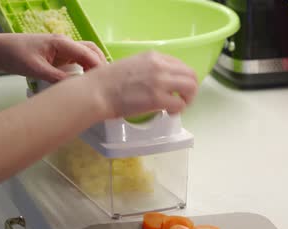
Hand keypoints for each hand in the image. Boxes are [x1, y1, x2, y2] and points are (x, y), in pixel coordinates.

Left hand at [0, 33, 106, 82]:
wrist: (1, 51)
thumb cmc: (15, 55)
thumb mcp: (36, 69)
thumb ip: (57, 78)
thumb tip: (76, 88)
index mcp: (61, 42)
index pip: (87, 53)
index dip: (98, 67)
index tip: (104, 83)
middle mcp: (65, 44)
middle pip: (92, 51)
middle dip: (100, 65)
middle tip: (104, 85)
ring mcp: (63, 50)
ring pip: (86, 56)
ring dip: (94, 68)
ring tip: (97, 85)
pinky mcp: (60, 57)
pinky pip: (78, 62)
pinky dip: (86, 70)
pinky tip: (86, 83)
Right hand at [84, 51, 198, 118]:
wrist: (97, 91)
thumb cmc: (107, 81)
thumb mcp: (132, 65)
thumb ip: (148, 69)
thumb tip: (158, 81)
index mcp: (153, 56)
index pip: (180, 65)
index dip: (182, 78)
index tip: (176, 88)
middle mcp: (160, 66)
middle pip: (190, 75)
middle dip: (190, 89)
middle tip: (181, 100)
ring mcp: (160, 82)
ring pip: (190, 88)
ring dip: (187, 99)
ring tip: (177, 106)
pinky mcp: (157, 99)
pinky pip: (180, 104)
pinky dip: (178, 110)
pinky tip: (169, 113)